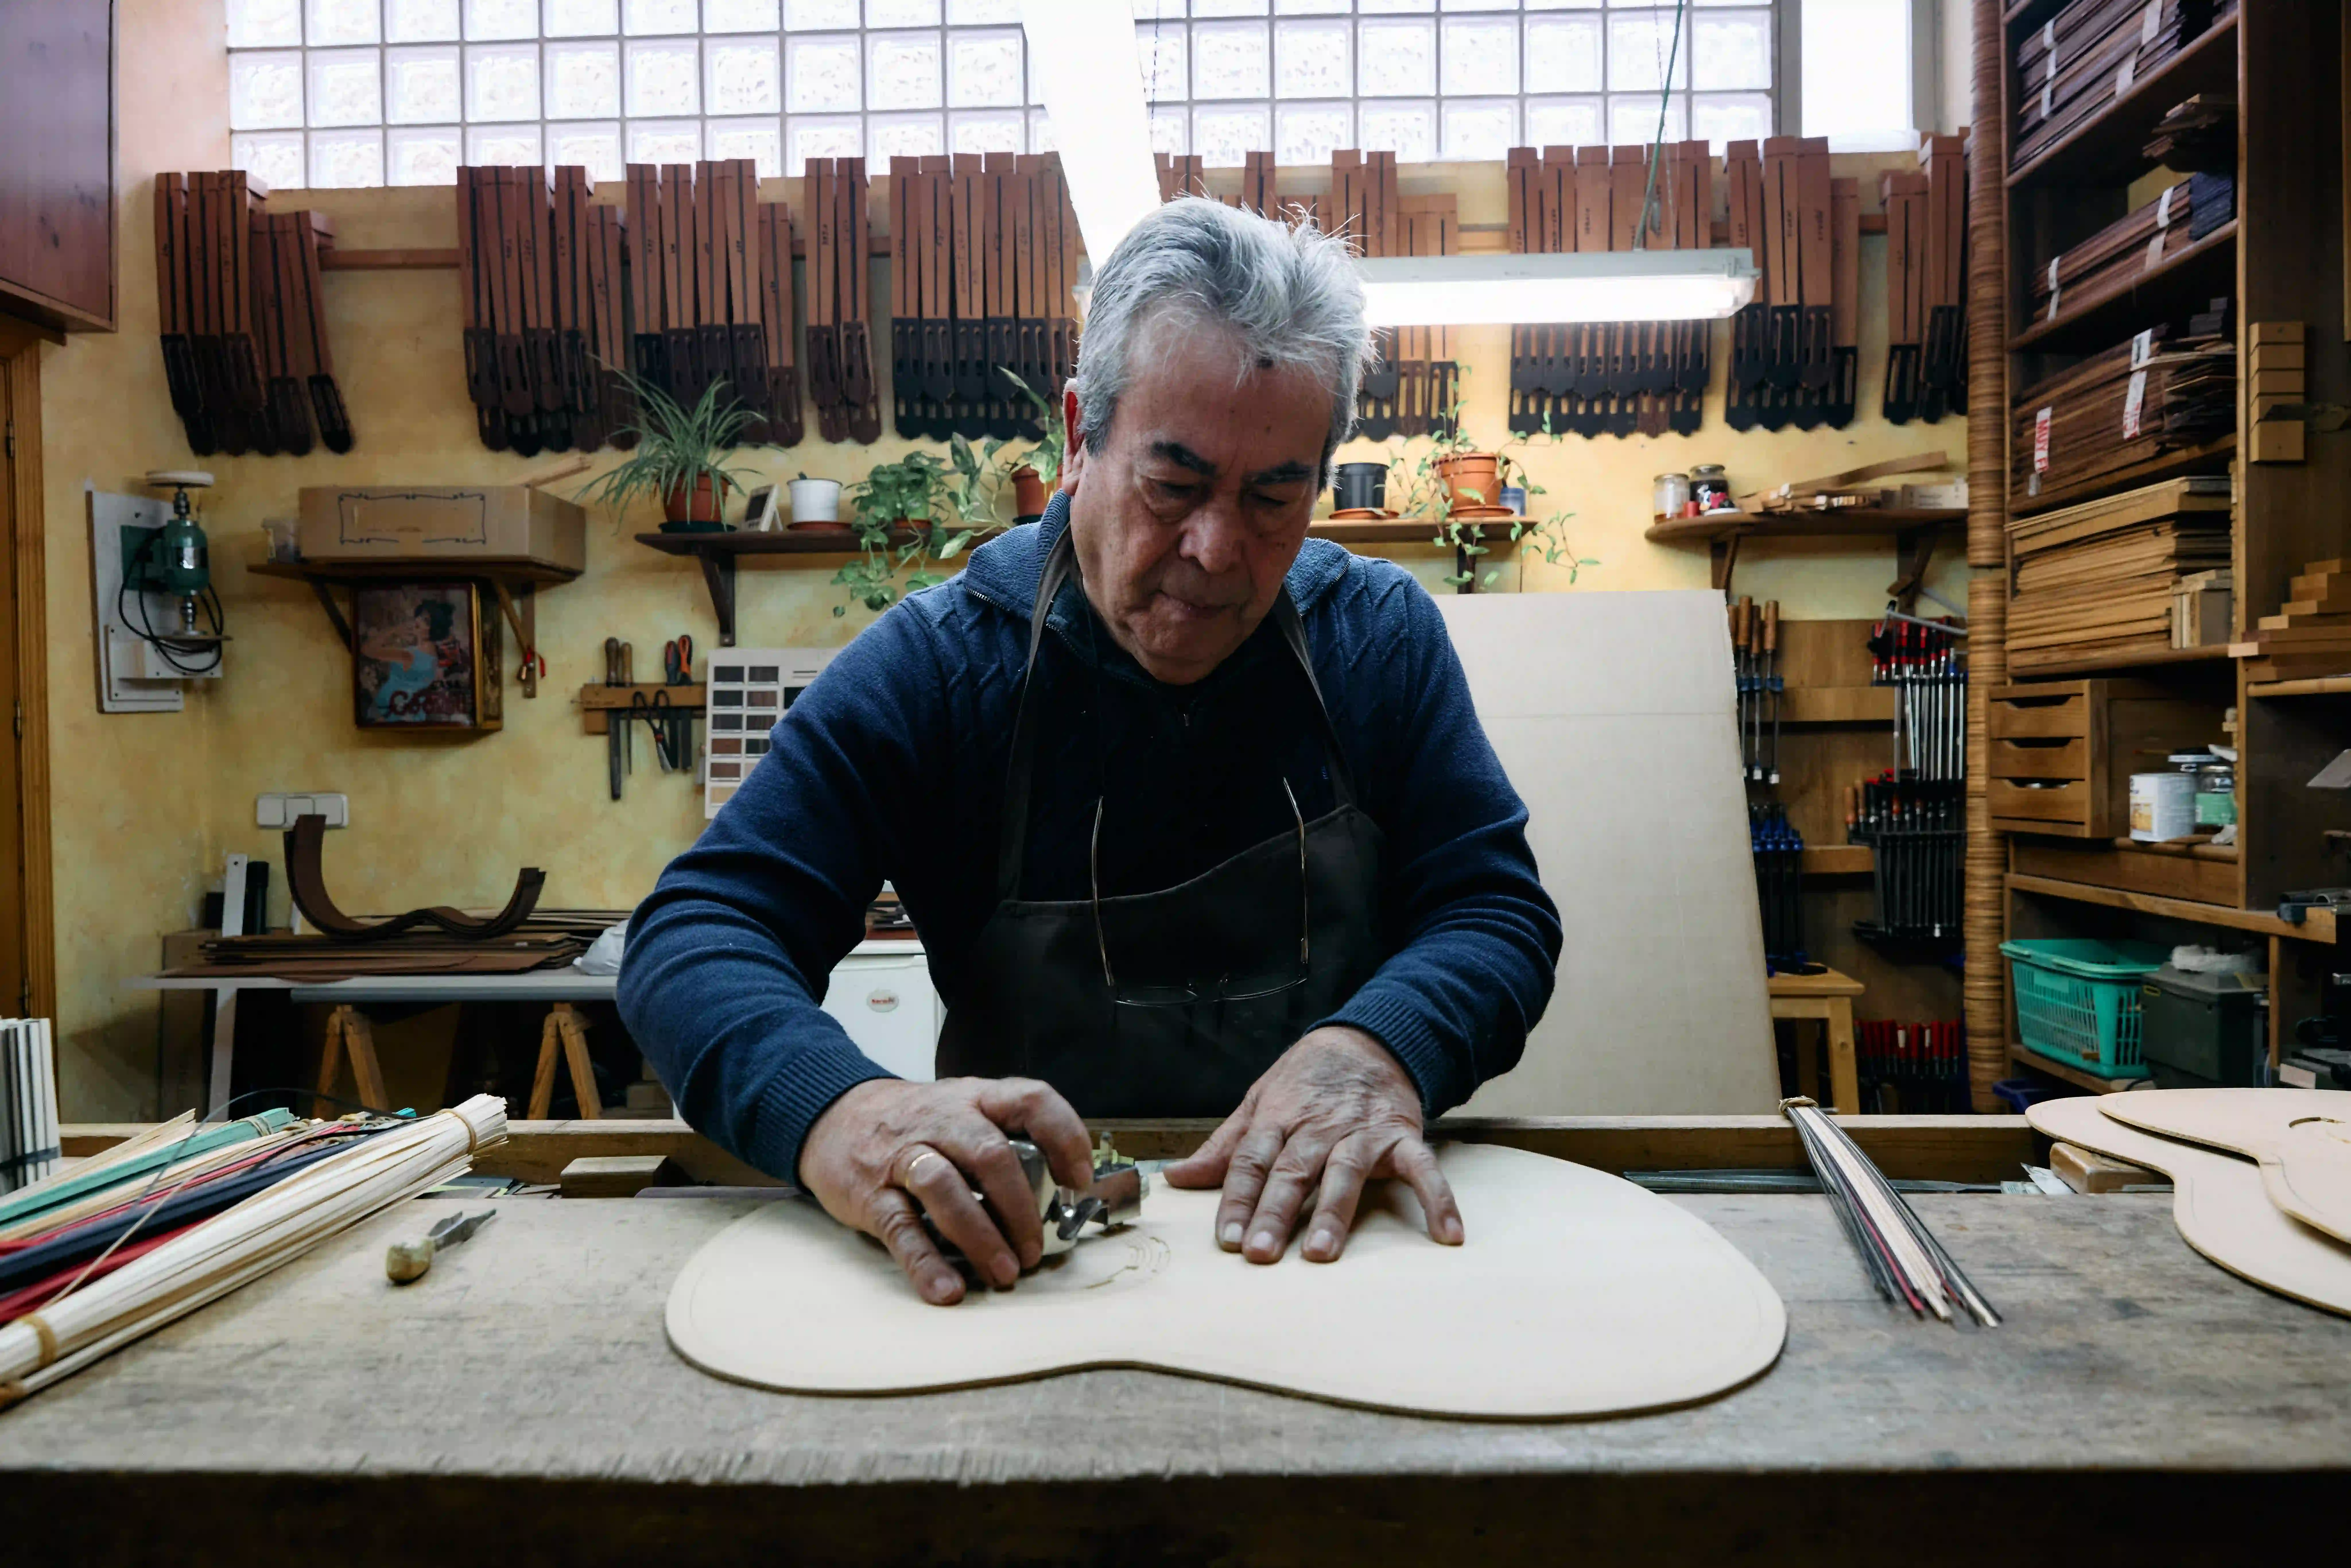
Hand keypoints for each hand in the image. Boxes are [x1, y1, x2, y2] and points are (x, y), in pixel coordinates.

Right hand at [798, 1076, 1093, 1305]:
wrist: (837, 1117)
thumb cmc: (919, 1124)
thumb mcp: (966, 1113)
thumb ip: (1007, 1143)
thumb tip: (1060, 1198)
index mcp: (976, 1098)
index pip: (1030, 1100)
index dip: (1064, 1136)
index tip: (1077, 1180)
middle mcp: (942, 1120)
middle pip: (990, 1155)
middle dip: (1020, 1208)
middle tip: (1036, 1251)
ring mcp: (904, 1156)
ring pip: (946, 1188)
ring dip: (981, 1236)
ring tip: (1005, 1273)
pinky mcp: (872, 1194)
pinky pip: (901, 1229)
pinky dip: (926, 1262)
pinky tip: (947, 1290)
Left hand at [1163, 1026, 1461, 1263]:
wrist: (1368, 1039)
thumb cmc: (1306, 1079)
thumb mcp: (1259, 1101)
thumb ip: (1223, 1146)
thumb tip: (1175, 1177)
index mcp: (1279, 1117)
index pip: (1251, 1161)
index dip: (1237, 1199)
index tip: (1227, 1239)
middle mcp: (1319, 1125)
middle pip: (1293, 1170)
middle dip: (1276, 1212)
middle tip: (1261, 1254)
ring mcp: (1363, 1131)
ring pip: (1345, 1172)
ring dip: (1334, 1212)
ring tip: (1322, 1254)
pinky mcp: (1402, 1135)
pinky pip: (1423, 1168)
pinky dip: (1437, 1199)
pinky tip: (1446, 1234)